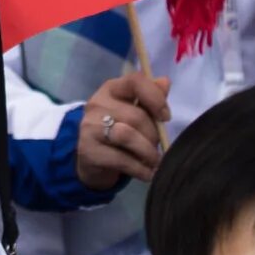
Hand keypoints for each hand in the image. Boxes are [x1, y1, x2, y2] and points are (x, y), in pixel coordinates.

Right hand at [73, 71, 169, 189]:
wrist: (91, 161)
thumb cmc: (118, 131)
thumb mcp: (134, 111)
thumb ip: (150, 97)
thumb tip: (165, 82)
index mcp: (111, 89)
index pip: (135, 81)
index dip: (155, 97)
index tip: (165, 117)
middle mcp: (97, 103)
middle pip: (135, 115)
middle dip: (153, 135)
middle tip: (158, 147)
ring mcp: (90, 127)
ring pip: (127, 136)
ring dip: (148, 152)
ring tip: (155, 161)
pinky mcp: (88, 151)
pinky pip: (121, 159)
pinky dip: (140, 169)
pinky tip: (148, 173)